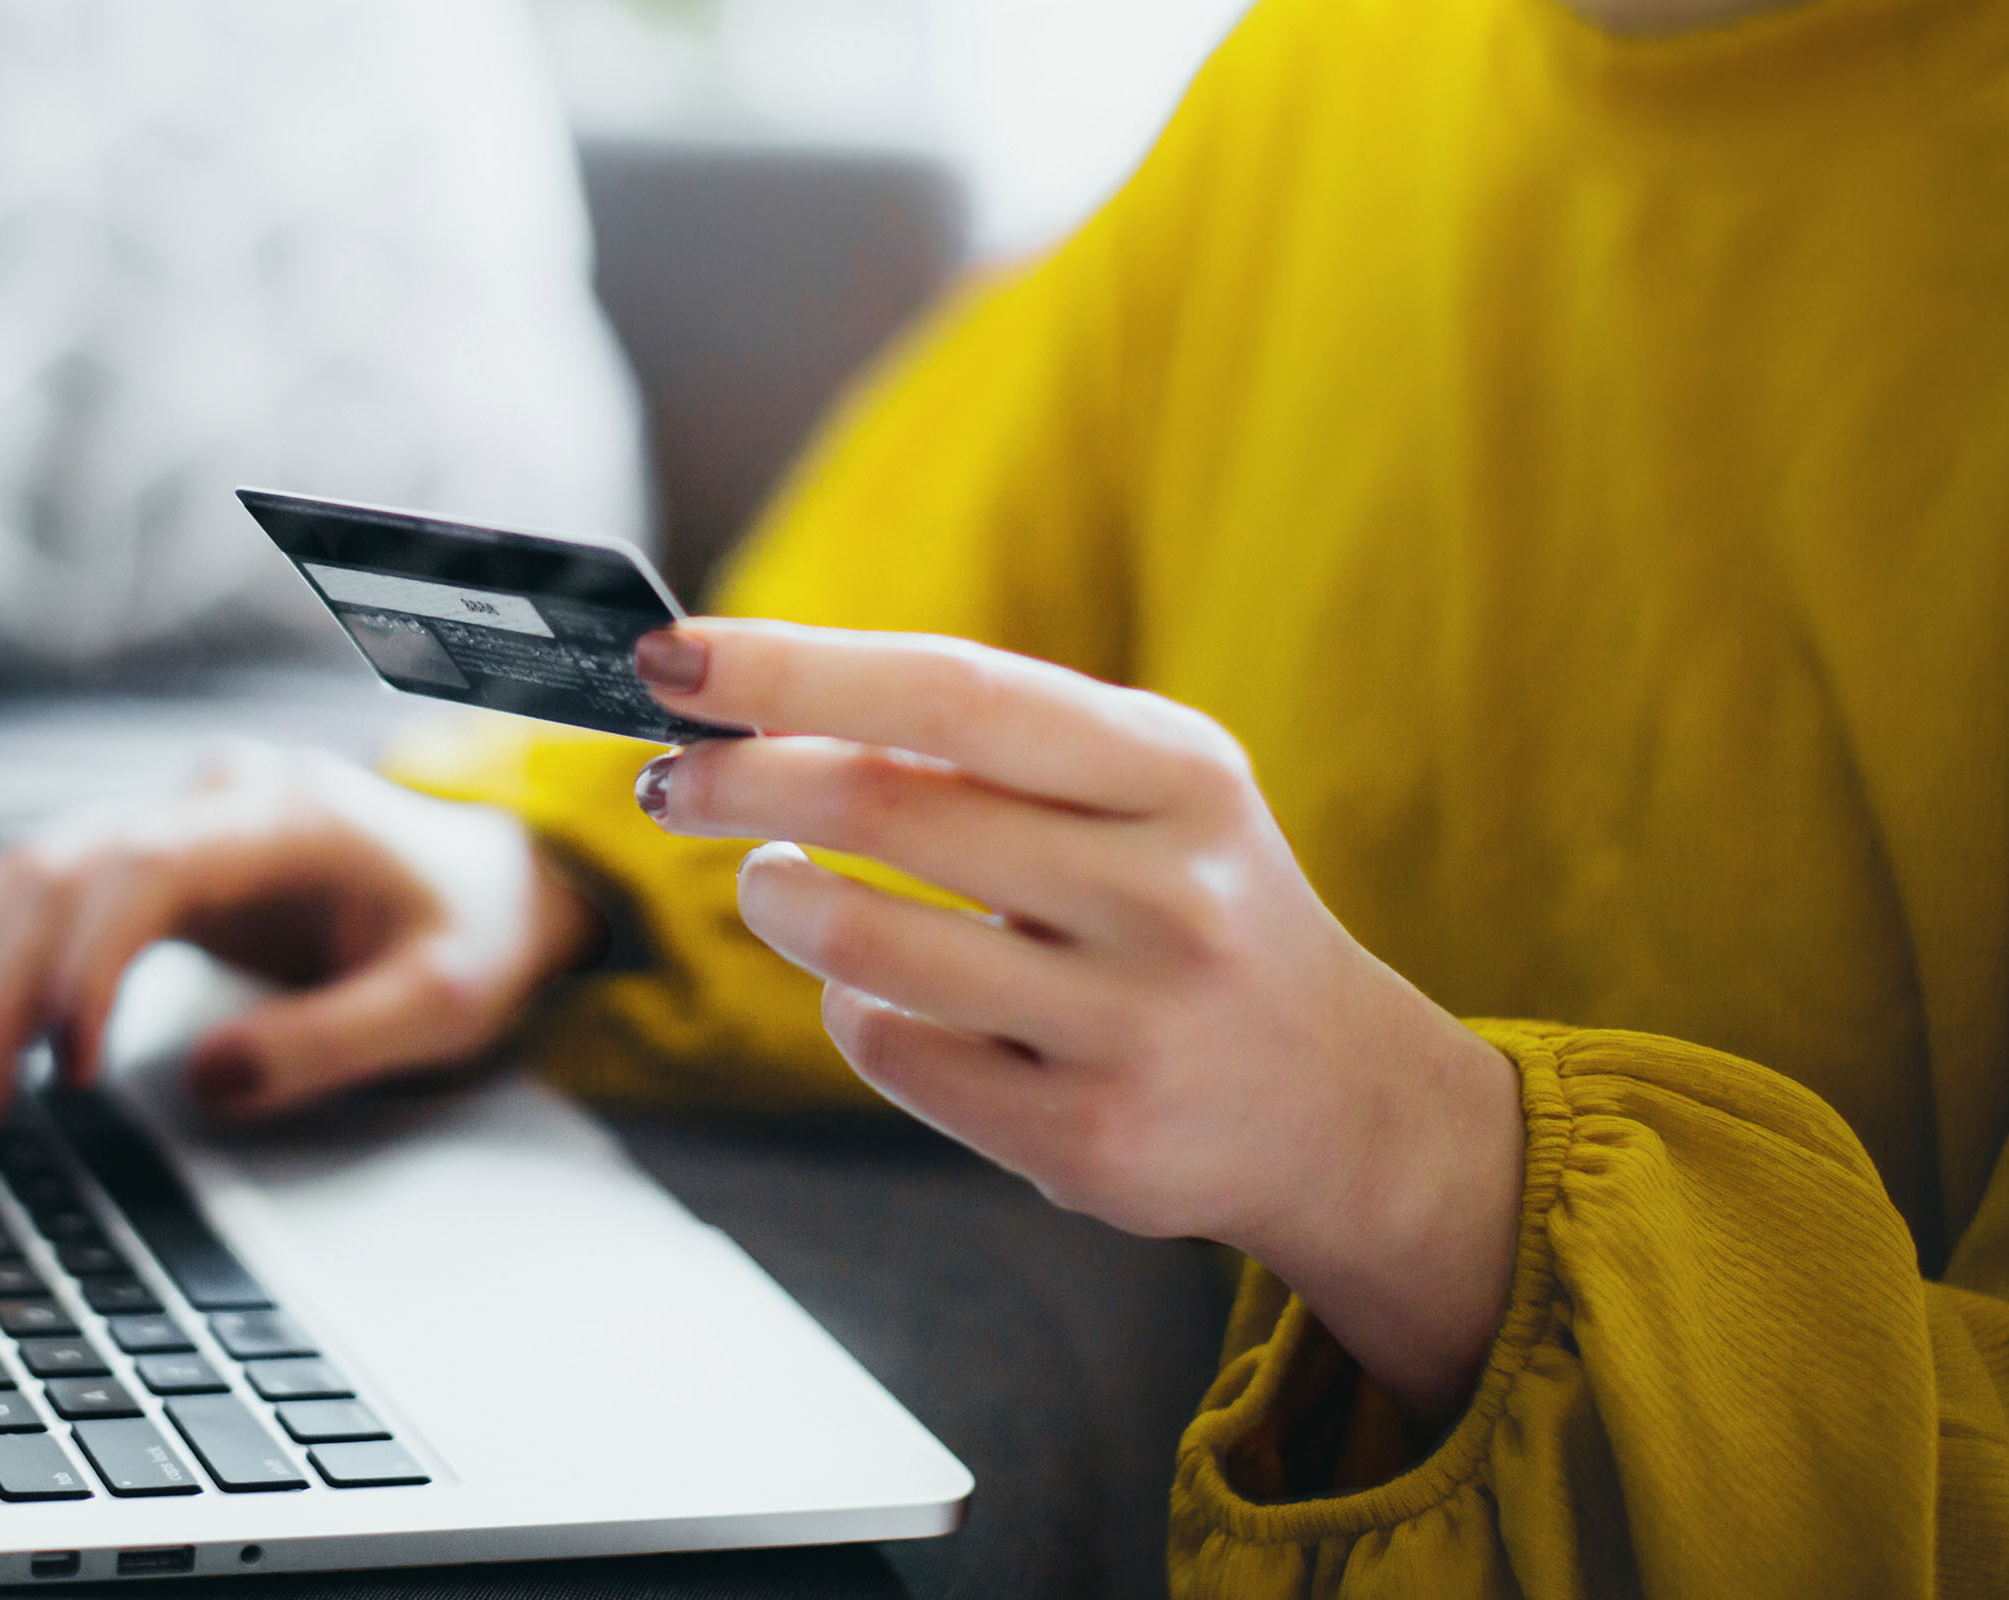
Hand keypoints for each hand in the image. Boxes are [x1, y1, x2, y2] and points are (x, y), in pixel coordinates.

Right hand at [0, 744, 600, 1133]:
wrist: (494, 881)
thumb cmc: (470, 934)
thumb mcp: (439, 1002)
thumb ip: (332, 1041)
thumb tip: (204, 1082)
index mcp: (281, 816)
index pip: (145, 868)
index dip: (87, 962)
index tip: (66, 1068)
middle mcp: (213, 798)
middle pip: (65, 869)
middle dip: (4, 988)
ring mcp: (178, 818)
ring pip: (37, 869)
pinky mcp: (158, 856)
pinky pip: (49, 880)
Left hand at [630, 621, 1522, 1426]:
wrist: (1336, 1101)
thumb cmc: (1187, 907)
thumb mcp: (1144, 793)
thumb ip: (989, 745)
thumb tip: (765, 702)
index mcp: (1178, 771)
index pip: (952, 690)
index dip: (794, 668)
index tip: (672, 657)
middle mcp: (1169, 890)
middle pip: (886, 804)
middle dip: (742, 783)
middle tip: (676, 782)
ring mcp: (1132, 1022)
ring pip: (864, 941)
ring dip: (778, 899)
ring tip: (773, 883)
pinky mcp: (1088, 1135)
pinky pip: (892, 1048)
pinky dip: (849, 1008)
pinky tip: (875, 990)